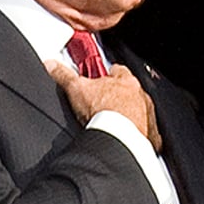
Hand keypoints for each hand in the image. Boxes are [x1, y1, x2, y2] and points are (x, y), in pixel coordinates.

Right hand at [45, 60, 162, 151]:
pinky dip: (139, 135)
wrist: (119, 138)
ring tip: (115, 124)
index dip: (108, 75)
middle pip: (130, 92)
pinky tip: (127, 139)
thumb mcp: (76, 89)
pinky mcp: (151, 135)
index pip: (118, 71)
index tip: (101, 79)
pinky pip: (147, 132)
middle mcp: (141, 96)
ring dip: (130, 116)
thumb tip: (52, 65)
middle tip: (105, 105)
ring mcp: (148, 115)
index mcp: (126, 81)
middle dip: (119, 97)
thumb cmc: (103, 112)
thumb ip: (64, 76)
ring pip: (140, 111)